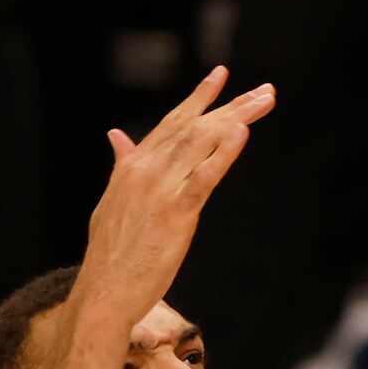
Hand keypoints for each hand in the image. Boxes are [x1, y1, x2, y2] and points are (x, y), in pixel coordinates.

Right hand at [78, 66, 274, 324]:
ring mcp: (161, 190)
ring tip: (263, 101)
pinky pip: (204, 177)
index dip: (198, 98)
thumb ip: (121, 166)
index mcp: (133, 167)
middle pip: (195, 127)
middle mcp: (146, 170)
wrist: (103, 292)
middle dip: (231, 105)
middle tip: (265, 91)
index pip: (171, 123)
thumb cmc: (109, 254)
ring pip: (202, 142)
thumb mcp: (111, 200)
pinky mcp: (176, 214)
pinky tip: (242, 133)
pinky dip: (224, 153)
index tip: (221, 76)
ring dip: (236, 119)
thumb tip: (116, 136)